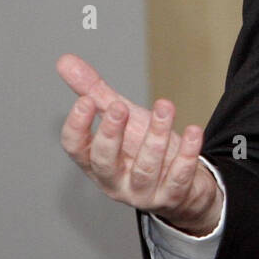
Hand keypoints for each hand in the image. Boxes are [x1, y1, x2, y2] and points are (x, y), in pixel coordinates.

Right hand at [57, 53, 222, 234]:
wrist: (183, 183)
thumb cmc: (145, 148)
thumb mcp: (122, 119)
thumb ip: (96, 94)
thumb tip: (65, 61)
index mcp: (96, 162)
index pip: (76, 148)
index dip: (77, 126)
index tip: (86, 101)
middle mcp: (115, 181)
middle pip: (104, 161)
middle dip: (111, 134)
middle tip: (119, 107)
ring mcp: (143, 192)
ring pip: (146, 167)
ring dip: (156, 135)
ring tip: (166, 106)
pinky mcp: (172, 196)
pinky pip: (178, 177)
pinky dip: (186, 154)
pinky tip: (192, 131)